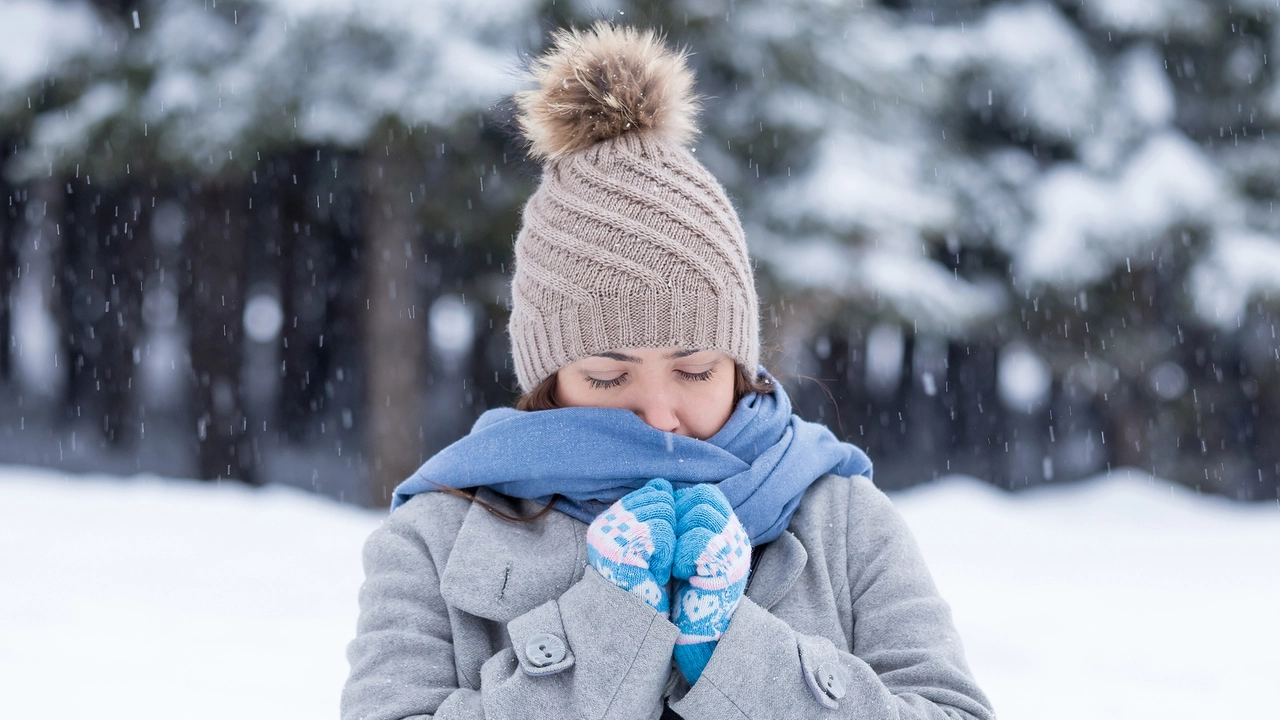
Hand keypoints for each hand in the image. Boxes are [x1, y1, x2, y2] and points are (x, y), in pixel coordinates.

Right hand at [586, 478, 675, 611]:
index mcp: (611, 520)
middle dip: (671, 529)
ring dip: (670, 543)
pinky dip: (668, 554)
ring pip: (664, 511)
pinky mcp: (618, 549)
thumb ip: (655, 512)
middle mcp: (605, 525)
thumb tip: (663, 484)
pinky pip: (660, 531)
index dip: (670, 516)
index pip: (654, 490)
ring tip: (657, 567)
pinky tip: (657, 574)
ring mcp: (608, 535)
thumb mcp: (653, 543)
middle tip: (660, 560)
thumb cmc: (653, 585)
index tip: (664, 546)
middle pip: (661, 498)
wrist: (643, 623)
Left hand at [670, 484, 751, 684]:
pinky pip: (702, 541)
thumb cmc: (677, 589)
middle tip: (671, 549)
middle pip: (703, 497)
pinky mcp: (729, 569)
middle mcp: (734, 535)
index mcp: (723, 527)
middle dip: (678, 519)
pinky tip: (682, 573)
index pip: (702, 492)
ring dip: (679, 537)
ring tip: (677, 563)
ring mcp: (735, 551)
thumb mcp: (675, 547)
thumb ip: (673, 518)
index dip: (678, 506)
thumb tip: (659, 485)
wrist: (690, 632)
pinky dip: (683, 555)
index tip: (668, 534)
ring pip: (702, 514)